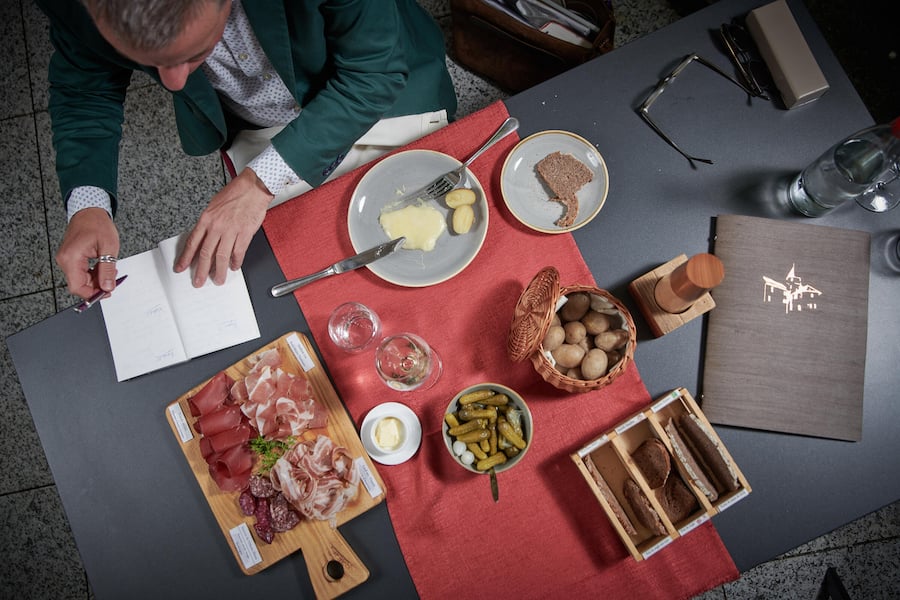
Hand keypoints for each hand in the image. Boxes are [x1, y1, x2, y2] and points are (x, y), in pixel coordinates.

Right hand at [56, 208, 120, 299]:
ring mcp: (66, 259)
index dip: (92, 294)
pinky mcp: (70, 258)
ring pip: (80, 279)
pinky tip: (102, 267)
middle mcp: (64, 260)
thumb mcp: (109, 247)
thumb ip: (107, 269)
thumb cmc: (97, 224)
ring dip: (96, 279)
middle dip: (97, 285)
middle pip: (79, 284)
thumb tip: (107, 287)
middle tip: (112, 279)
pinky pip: (80, 272)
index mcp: (71, 257)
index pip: (77, 287)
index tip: (106, 292)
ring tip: (109, 270)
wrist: (89, 211)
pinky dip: (92, 273)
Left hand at [175, 169, 272, 286]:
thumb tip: (204, 239)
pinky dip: (235, 262)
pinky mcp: (245, 233)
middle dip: (201, 270)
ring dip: (219, 271)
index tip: (180, 267)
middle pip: (206, 253)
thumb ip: (208, 223)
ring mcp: (231, 231)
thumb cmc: (235, 194)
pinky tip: (234, 267)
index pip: (192, 243)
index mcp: (206, 219)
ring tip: (218, 279)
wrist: (253, 188)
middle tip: (198, 281)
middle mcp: (217, 226)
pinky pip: (238, 252)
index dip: (185, 258)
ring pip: (222, 256)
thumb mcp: (213, 206)